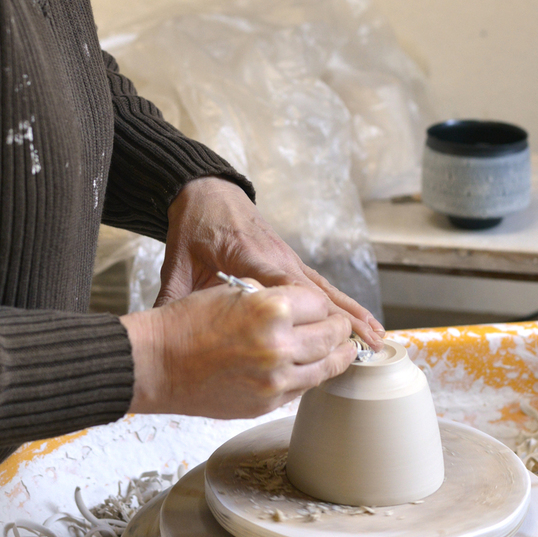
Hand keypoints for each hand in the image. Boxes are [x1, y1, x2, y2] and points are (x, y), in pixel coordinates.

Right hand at [122, 280, 355, 417]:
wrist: (155, 364)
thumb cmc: (186, 324)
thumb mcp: (234, 293)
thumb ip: (273, 299)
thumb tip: (305, 307)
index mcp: (271, 308)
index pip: (320, 303)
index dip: (319, 305)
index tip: (318, 307)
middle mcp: (279, 344)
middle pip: (332, 335)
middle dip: (339, 329)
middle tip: (341, 328)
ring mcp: (275, 379)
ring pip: (326, 366)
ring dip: (337, 356)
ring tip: (345, 350)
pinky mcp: (267, 403)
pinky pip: (304, 387)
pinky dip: (312, 376)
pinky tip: (313, 368)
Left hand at [157, 177, 383, 349]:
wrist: (206, 190)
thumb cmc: (194, 225)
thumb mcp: (177, 262)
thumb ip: (172, 297)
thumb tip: (158, 331)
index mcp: (251, 257)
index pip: (288, 288)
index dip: (313, 312)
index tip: (334, 336)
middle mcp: (279, 258)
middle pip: (320, 292)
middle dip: (348, 319)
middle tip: (374, 345)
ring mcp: (288, 259)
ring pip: (327, 290)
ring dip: (353, 313)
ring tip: (380, 338)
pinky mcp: (289, 261)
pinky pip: (320, 287)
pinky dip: (343, 304)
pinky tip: (360, 322)